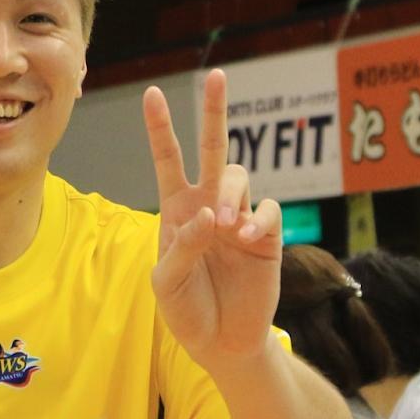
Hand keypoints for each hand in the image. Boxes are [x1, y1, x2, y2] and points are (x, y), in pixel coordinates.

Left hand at [144, 68, 281, 365]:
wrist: (221, 344)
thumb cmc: (186, 311)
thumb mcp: (166, 282)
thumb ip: (182, 246)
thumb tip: (210, 213)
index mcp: (177, 210)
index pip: (168, 160)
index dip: (160, 128)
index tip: (152, 93)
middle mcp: (209, 205)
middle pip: (212, 148)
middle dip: (213, 111)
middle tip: (216, 75)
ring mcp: (239, 218)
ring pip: (239, 175)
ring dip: (229, 193)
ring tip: (223, 226)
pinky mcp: (266, 237)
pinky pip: (267, 210)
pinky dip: (256, 220)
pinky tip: (245, 239)